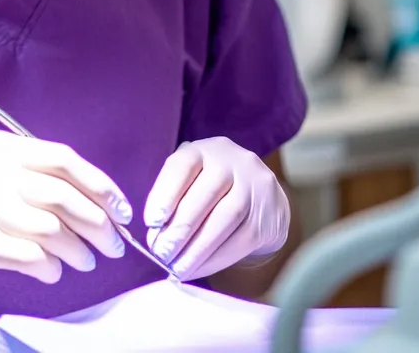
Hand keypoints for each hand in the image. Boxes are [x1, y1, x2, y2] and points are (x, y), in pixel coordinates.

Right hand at [0, 130, 131, 299]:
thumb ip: (37, 177)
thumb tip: (99, 203)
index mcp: (3, 146)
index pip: (63, 159)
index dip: (100, 186)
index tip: (122, 210)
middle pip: (62, 195)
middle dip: (97, 224)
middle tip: (112, 245)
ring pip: (49, 229)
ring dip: (76, 250)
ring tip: (85, 261)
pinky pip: (28, 256)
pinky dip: (49, 267)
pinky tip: (53, 271)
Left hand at [143, 137, 288, 280]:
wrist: (262, 196)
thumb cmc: (212, 186)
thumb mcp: (192, 177)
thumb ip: (172, 197)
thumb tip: (155, 235)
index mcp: (205, 150)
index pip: (183, 166)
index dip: (165, 193)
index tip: (152, 222)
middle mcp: (233, 162)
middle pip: (205, 196)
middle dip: (179, 229)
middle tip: (161, 252)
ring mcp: (254, 188)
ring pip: (225, 220)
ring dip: (197, 249)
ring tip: (177, 267)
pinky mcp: (266, 217)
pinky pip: (241, 241)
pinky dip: (215, 259)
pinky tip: (197, 269)